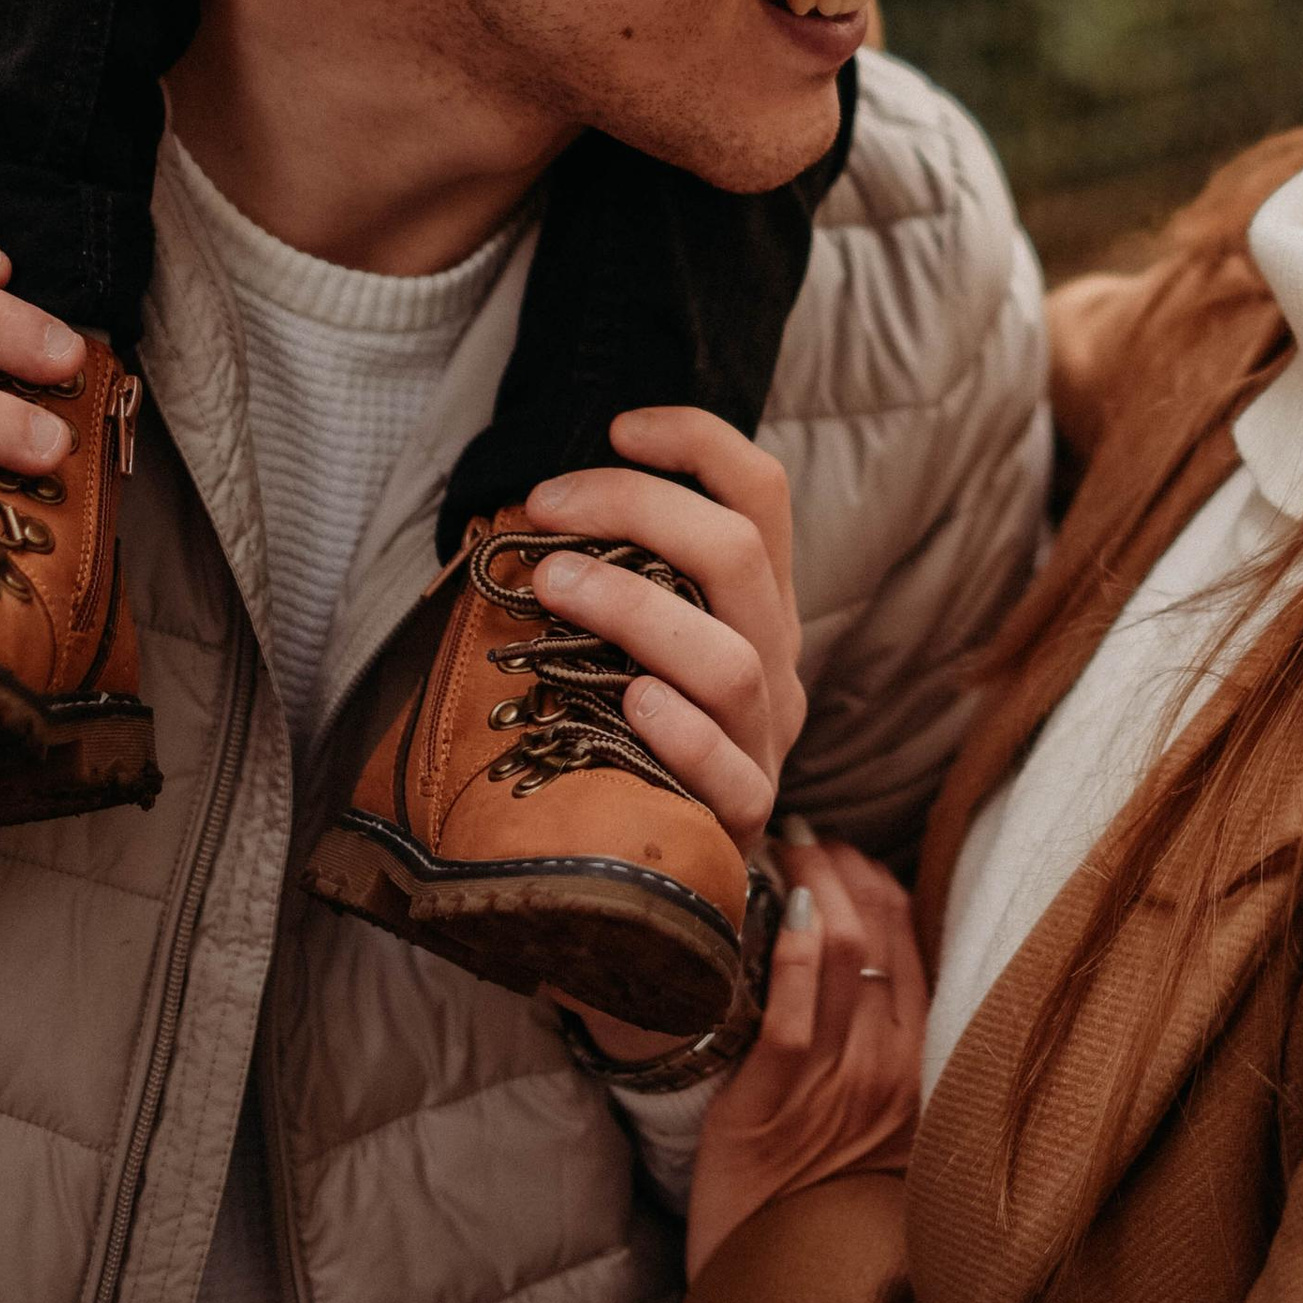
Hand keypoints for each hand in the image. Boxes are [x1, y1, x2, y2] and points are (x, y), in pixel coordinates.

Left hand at [524, 407, 807, 856]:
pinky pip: (728, 770)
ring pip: (732, 658)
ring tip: (554, 588)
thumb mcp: (631, 640)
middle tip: (544, 508)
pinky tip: (630, 702)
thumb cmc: (626, 733)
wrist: (661, 875)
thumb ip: (612, 578)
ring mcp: (765, 738)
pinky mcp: (744, 817)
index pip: (761, 493)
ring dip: (636, 608)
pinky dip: (682, 731)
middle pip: (740, 555)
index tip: (617, 427)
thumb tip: (529, 513)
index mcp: (756, 603)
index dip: (698, 442)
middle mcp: (774, 657)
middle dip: (637, 510)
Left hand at [687, 836, 924, 1281]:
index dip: (877, 880)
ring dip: (812, 884)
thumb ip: (877, 1051)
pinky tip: (782, 909)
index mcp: (918, 1062)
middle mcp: (889, 1063)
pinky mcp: (777, 1099)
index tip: (844, 850)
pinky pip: (792, 1010)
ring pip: (843, 953)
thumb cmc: (827, 1205)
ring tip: (777, 850)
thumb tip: (853, 971)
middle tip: (802, 835)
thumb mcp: (876, 1125)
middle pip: (879, 930)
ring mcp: (837, 1079)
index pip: (911, 939)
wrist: (796, 1293)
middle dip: (841, 864)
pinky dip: (792, 949)